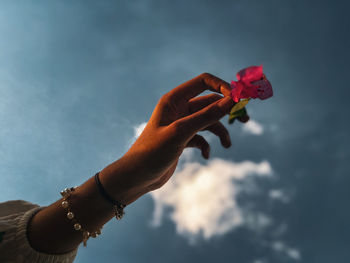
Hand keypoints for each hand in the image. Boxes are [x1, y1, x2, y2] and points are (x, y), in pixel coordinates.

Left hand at [100, 73, 249, 203]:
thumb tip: (232, 100)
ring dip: (220, 131)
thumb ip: (206, 116)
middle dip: (227, 110)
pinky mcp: (182, 140)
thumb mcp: (181, 132)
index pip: (204, 81)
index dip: (223, 87)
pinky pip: (202, 137)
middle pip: (210, 102)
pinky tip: (206, 156)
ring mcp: (181, 124)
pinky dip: (207, 145)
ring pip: (209, 121)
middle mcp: (178, 109)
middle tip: (245, 119)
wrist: (136, 177)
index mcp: (174, 99)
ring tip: (227, 145)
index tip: (238, 100)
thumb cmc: (152, 152)